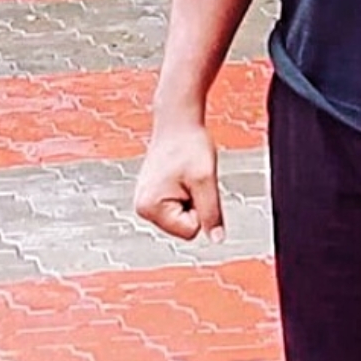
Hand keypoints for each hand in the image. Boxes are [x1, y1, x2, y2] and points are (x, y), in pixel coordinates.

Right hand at [133, 119, 224, 242]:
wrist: (178, 121)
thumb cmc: (189, 144)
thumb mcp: (206, 180)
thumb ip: (211, 213)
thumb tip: (217, 239)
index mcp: (150, 208)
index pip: (190, 231)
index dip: (201, 210)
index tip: (194, 185)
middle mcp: (143, 208)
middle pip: (184, 226)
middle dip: (195, 205)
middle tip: (190, 179)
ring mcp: (146, 202)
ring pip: (182, 217)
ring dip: (190, 199)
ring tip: (185, 175)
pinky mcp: (152, 195)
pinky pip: (178, 206)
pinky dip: (185, 193)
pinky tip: (180, 175)